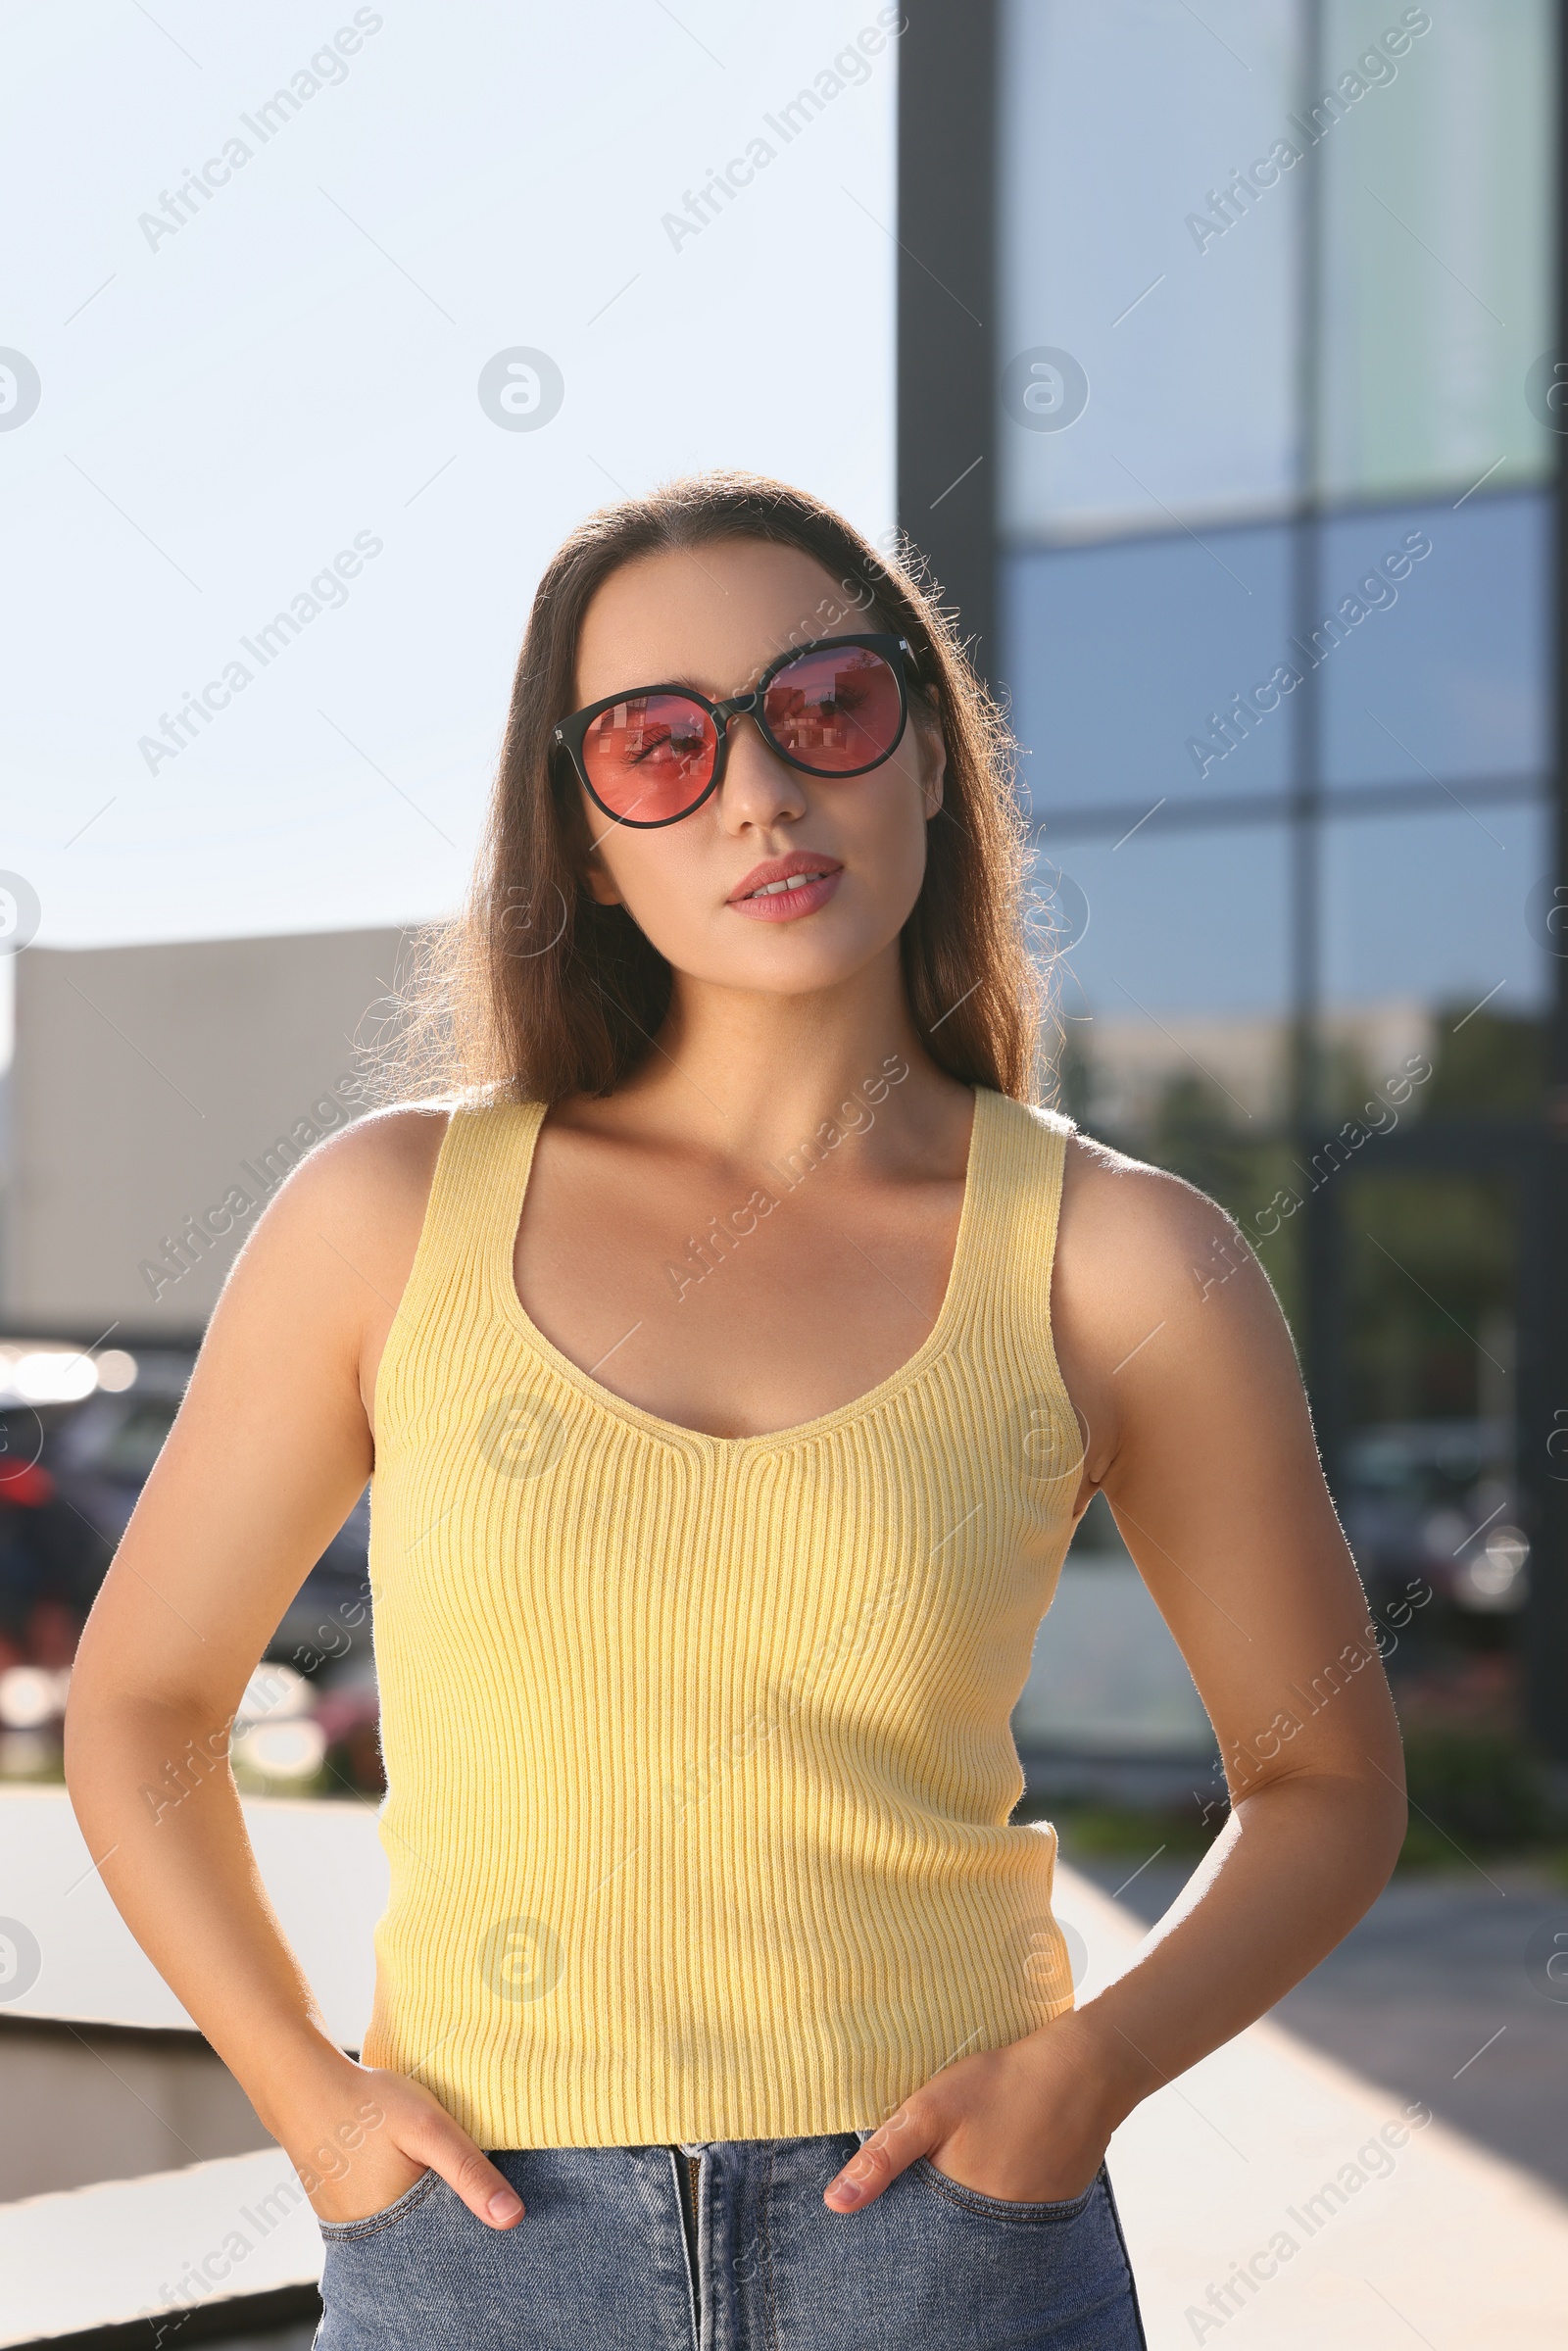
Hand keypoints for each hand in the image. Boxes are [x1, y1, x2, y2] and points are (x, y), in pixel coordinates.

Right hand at [272, 2052, 524, 2230]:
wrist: (304, 2087)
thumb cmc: (368, 2105)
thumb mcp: (428, 2129)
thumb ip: (469, 2172)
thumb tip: (514, 2218)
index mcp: (397, 2231)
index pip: (452, 2249)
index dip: (477, 2228)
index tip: (498, 2210)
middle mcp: (372, 2243)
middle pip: (429, 2245)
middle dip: (452, 2222)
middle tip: (458, 2181)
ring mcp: (354, 2232)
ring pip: (407, 2233)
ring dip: (427, 2214)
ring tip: (433, 2177)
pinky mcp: (343, 2217)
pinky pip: (385, 2222)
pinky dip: (403, 2205)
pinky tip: (410, 2178)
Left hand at [824, 2015, 1116, 2213]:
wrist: (1084, 2069)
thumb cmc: (1003, 2084)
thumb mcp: (931, 2110)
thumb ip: (883, 2156)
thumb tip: (834, 2204)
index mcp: (962, 2214)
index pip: (918, 2237)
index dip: (901, 2215)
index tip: (893, 2191)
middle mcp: (999, 2229)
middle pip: (952, 2230)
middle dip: (934, 2207)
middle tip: (938, 2158)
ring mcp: (1032, 2220)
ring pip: (985, 2217)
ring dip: (970, 2195)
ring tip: (970, 2152)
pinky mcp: (1055, 2203)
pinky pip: (1016, 2207)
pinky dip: (1003, 2186)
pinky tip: (1001, 2151)